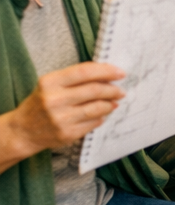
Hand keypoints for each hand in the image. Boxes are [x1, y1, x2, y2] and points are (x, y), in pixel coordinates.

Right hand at [7, 62, 125, 153]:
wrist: (23, 130)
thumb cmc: (41, 103)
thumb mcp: (51, 84)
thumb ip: (76, 78)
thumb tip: (108, 75)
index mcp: (50, 82)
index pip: (84, 72)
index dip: (106, 71)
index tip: (120, 72)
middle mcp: (54, 100)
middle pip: (94, 90)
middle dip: (113, 89)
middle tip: (121, 90)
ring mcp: (61, 118)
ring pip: (97, 108)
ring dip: (110, 103)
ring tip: (115, 101)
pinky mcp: (67, 134)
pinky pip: (94, 122)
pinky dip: (102, 116)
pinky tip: (102, 113)